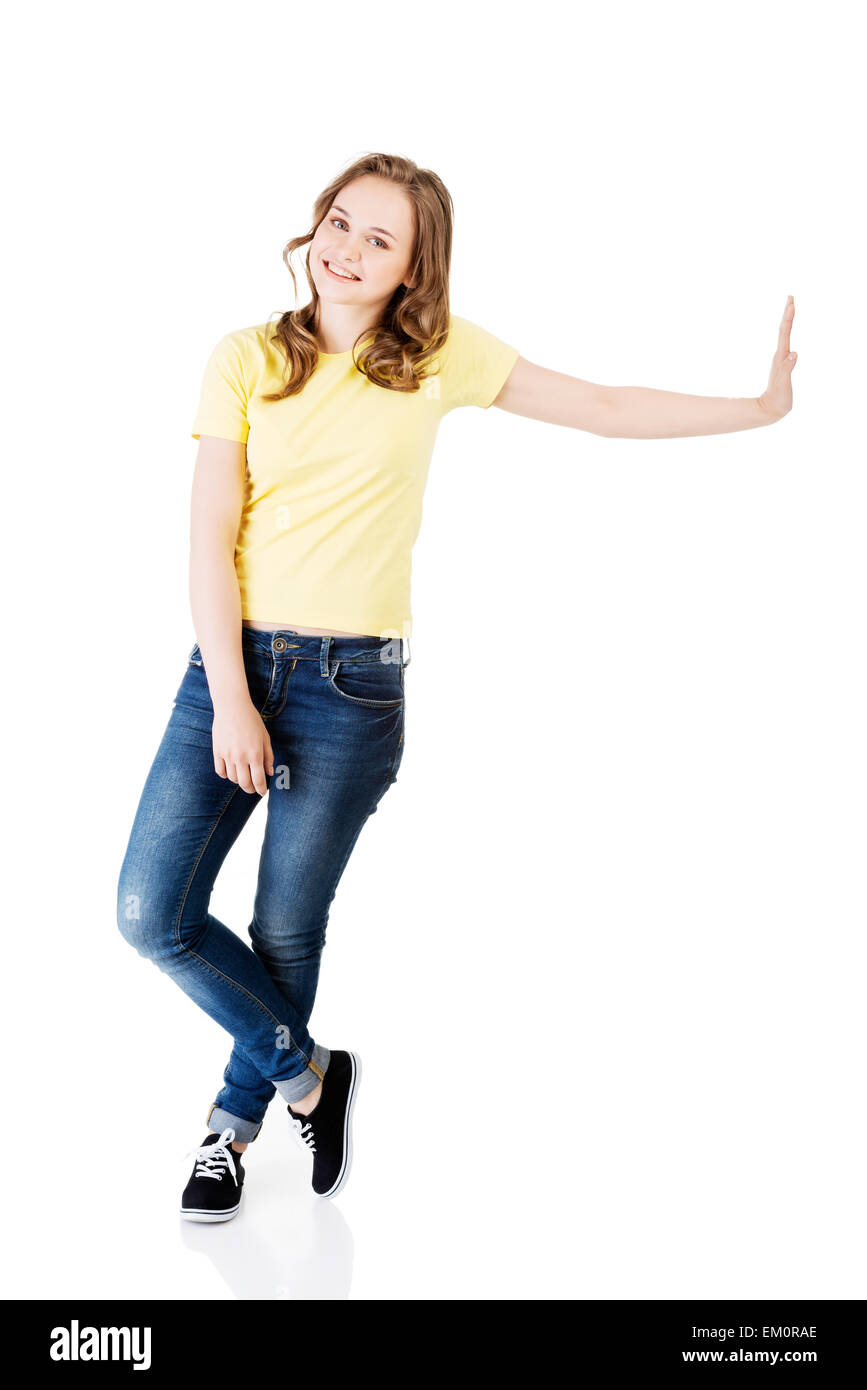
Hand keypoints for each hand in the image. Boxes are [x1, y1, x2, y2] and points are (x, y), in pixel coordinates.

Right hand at [212, 698, 274, 794]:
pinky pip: (220, 771)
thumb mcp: (265, 737)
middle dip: (250, 789)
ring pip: (232, 778)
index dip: (261, 789)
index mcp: (255, 754)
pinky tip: (231, 772)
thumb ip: (268, 756)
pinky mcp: (217, 752)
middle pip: (244, 783)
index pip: (258, 780)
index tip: (262, 792)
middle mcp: (241, 757)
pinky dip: (225, 775)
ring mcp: (228, 755)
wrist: (232, 707)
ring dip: (239, 781)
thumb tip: (270, 773)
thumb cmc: (251, 720)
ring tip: (243, 777)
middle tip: (253, 789)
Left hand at [757, 295, 797, 421]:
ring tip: (790, 306)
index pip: (784, 333)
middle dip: (788, 313)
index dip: (788, 317)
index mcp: (781, 357)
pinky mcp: (784, 364)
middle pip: (784, 330)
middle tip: (790, 297)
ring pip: (784, 335)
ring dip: (787, 320)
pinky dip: (788, 332)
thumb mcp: (783, 384)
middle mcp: (780, 355)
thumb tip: (794, 353)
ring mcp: (782, 359)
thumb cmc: (777, 399)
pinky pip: (786, 343)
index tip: (791, 302)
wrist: (770, 410)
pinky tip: (788, 329)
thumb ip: (787, 369)